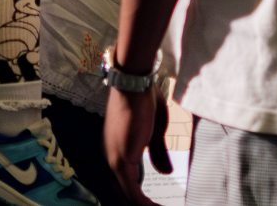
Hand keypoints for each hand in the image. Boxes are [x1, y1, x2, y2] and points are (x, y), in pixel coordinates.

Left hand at [104, 85, 170, 203]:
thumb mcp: (155, 131)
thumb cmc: (144, 100)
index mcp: (118, 151)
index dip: (141, 199)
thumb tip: (165, 172)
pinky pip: (133, 194)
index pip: (127, 184)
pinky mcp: (121, 161)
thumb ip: (157, 152)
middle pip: (125, 194)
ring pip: (129, 197)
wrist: (134, 83)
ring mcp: (114, 161)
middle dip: (143, 205)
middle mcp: (111, 158)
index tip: (158, 205)